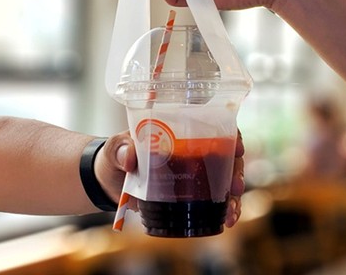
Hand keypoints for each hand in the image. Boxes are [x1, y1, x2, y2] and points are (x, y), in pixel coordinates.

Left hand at [94, 130, 245, 227]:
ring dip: (234, 196)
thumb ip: (120, 150)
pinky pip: (215, 200)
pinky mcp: (192, 195)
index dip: (231, 134)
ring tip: (231, 212)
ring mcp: (195, 174)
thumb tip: (129, 158)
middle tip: (235, 187)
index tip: (237, 147)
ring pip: (226, 180)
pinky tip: (229, 220)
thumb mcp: (115, 149)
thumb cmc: (116, 156)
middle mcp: (194, 150)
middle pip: (227, 156)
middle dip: (236, 171)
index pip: (214, 126)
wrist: (108, 181)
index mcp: (180, 131)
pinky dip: (225, 210)